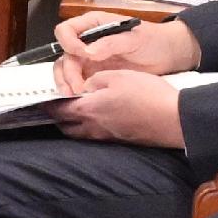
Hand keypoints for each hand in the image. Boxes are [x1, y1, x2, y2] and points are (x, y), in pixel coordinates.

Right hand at [51, 10, 198, 91]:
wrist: (169, 54)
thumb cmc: (153, 40)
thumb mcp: (133, 38)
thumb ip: (110, 43)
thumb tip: (87, 52)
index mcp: (93, 25)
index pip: (66, 30)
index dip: (69, 43)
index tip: (83, 56)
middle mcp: (86, 41)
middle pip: (63, 54)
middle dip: (67, 72)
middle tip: (77, 88)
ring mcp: (89, 58)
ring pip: (66, 69)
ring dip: (66, 83)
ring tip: (75, 96)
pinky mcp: (94, 73)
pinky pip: (78, 81)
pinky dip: (75, 89)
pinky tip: (82, 98)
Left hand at [59, 69, 186, 150]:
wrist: (174, 119)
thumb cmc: (146, 94)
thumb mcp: (117, 76)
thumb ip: (94, 80)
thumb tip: (85, 86)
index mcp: (88, 110)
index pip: (58, 110)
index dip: (48, 104)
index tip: (43, 98)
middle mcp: (93, 128)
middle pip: (66, 126)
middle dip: (59, 116)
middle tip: (58, 104)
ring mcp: (107, 137)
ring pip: (81, 133)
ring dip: (74, 123)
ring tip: (77, 110)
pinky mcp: (120, 141)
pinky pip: (96, 136)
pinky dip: (90, 127)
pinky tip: (99, 116)